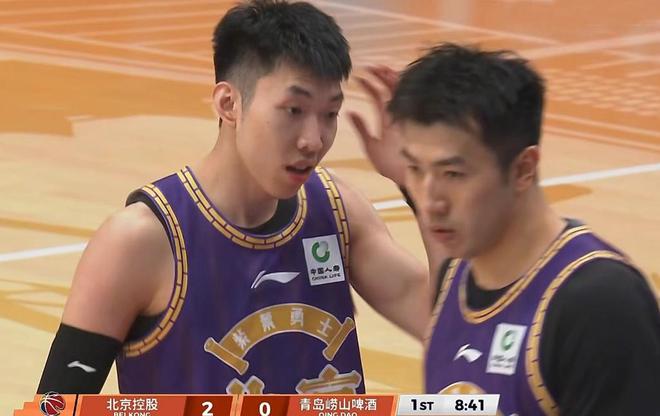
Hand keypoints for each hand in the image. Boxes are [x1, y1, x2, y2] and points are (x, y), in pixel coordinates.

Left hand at [348, 65, 405, 185]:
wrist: (404, 177)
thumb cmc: (390, 165)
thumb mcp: (371, 145)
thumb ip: (362, 128)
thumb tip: (349, 113)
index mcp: (387, 119)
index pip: (378, 97)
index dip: (369, 85)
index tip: (357, 77)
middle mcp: (397, 114)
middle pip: (390, 89)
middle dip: (381, 76)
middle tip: (369, 66)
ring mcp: (406, 115)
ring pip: (400, 90)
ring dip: (390, 77)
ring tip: (379, 68)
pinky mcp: (412, 118)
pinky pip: (409, 98)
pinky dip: (402, 87)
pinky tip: (393, 77)